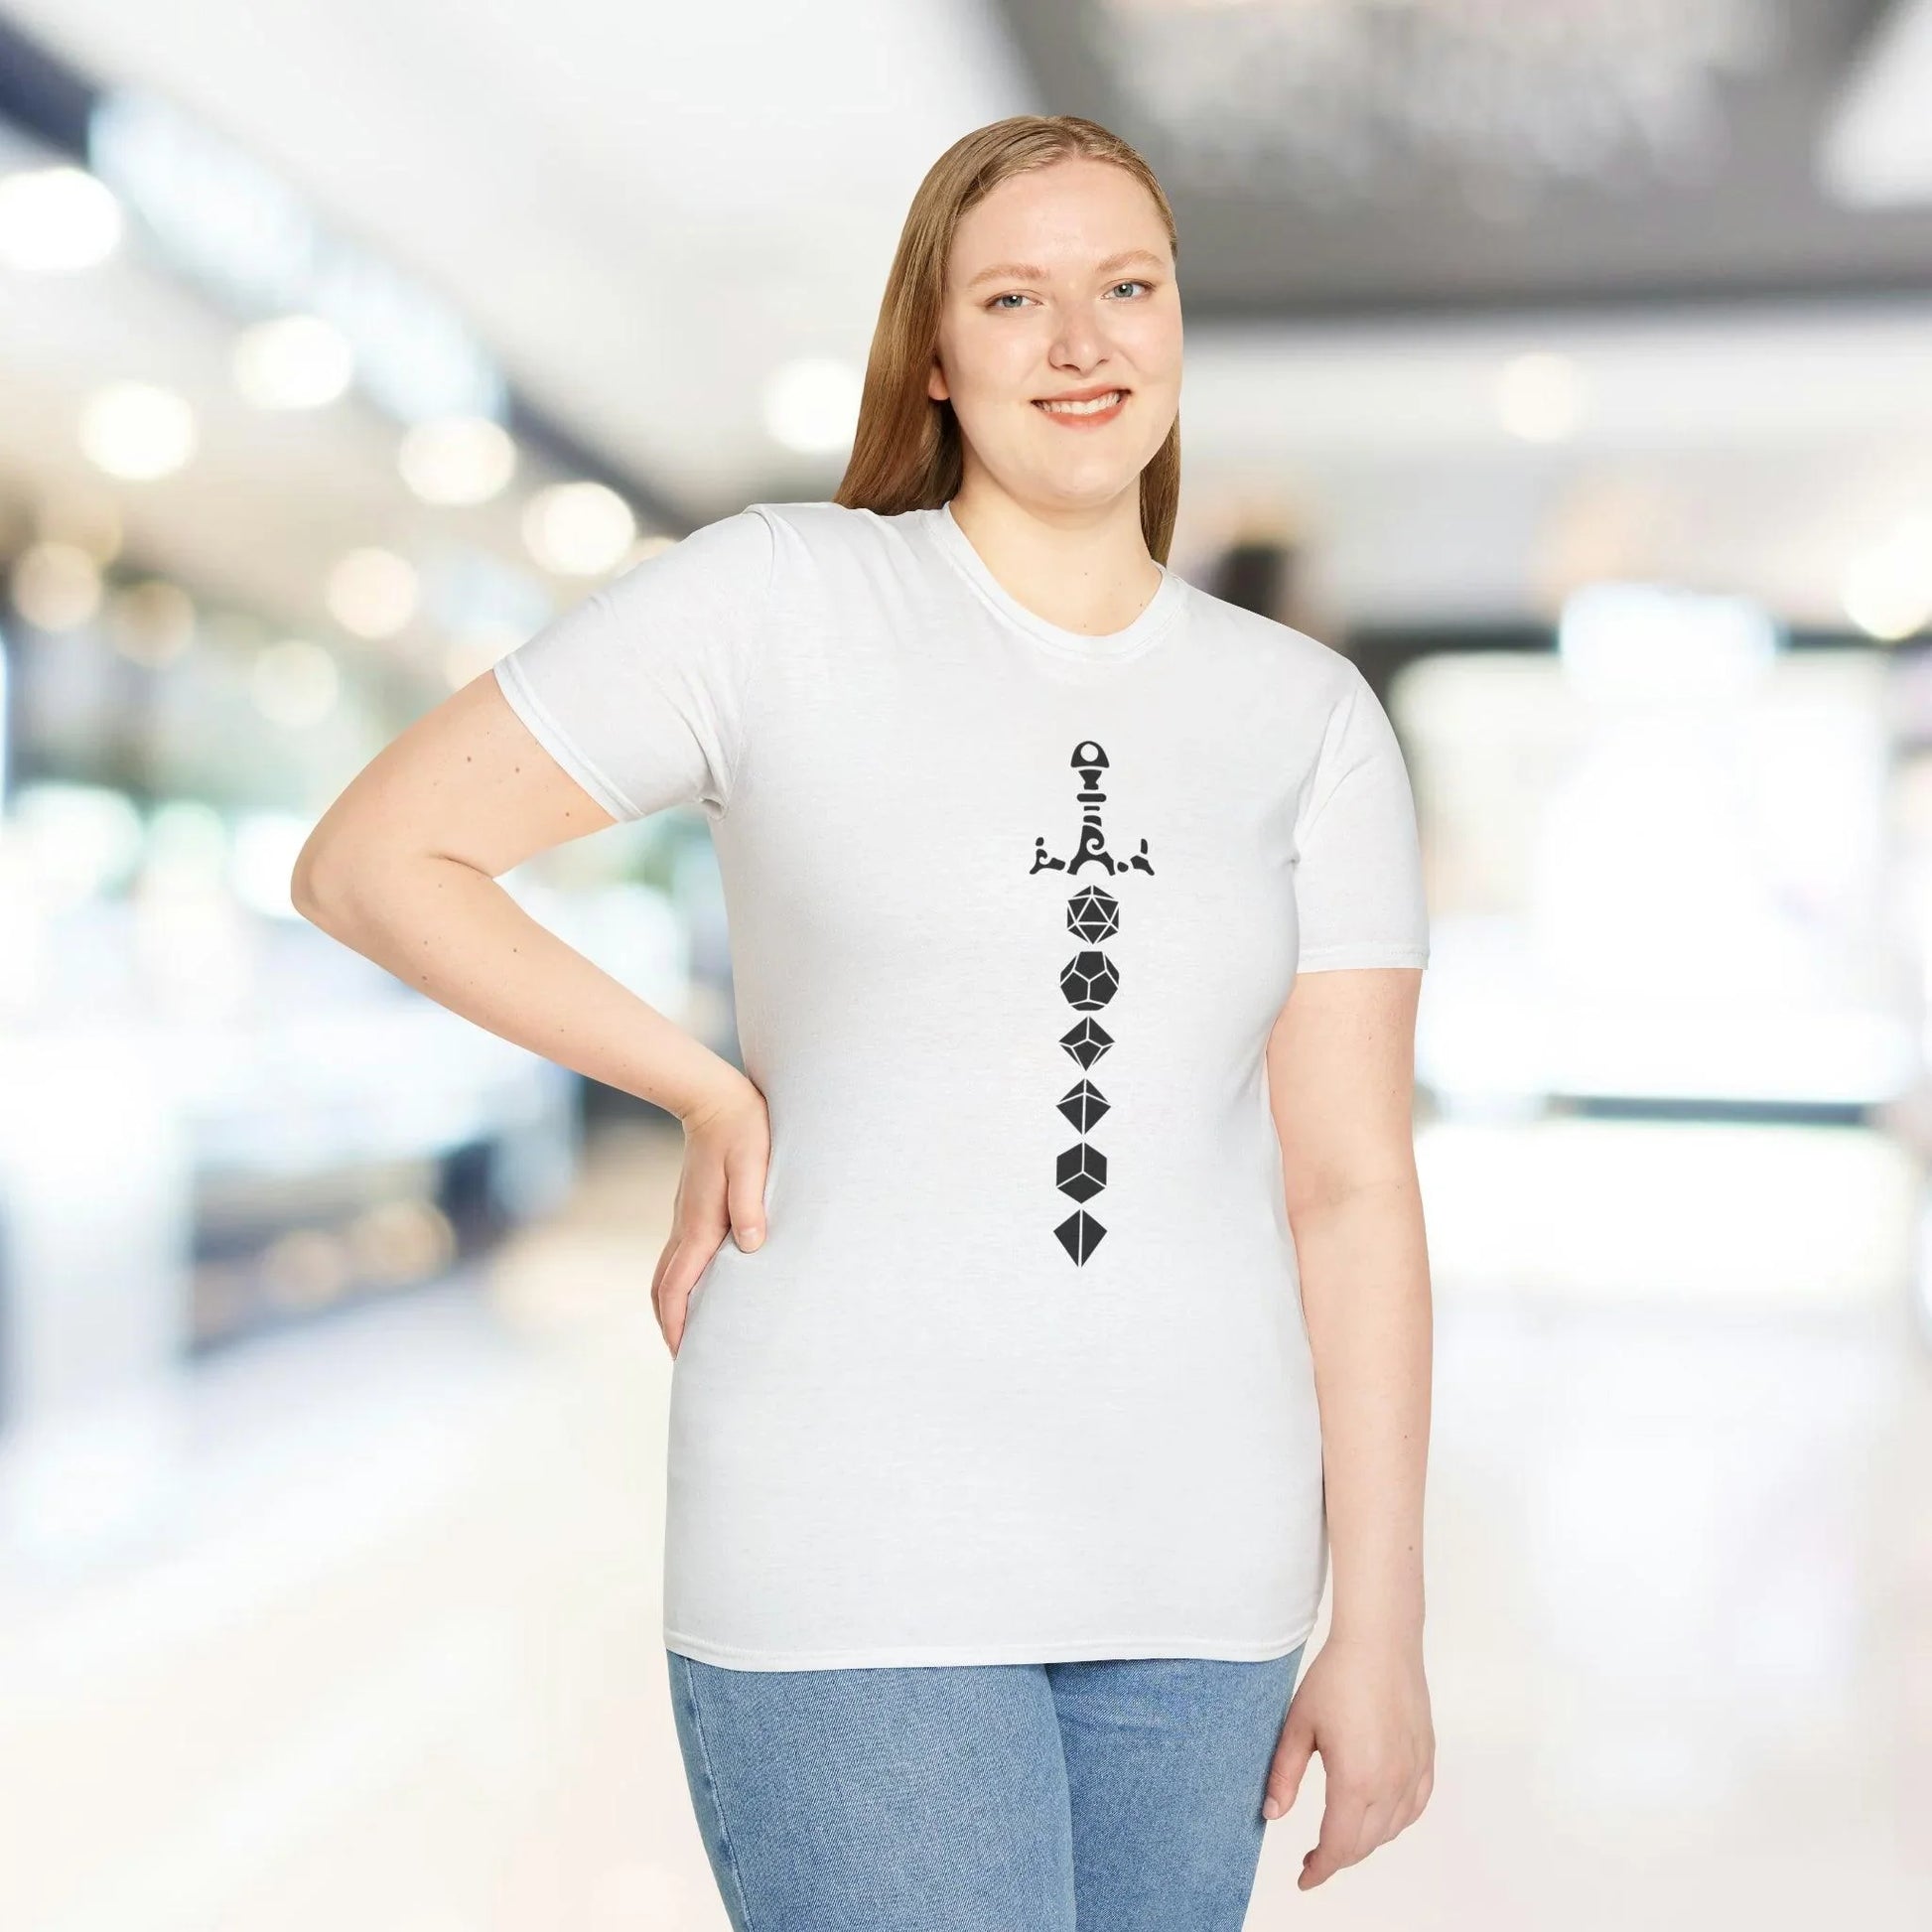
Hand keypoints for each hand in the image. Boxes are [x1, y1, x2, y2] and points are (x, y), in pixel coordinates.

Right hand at [652, 1073, 770, 1357]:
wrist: (715, 1098)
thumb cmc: (742, 1130)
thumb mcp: (752, 1164)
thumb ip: (750, 1204)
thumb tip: (752, 1247)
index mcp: (699, 1223)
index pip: (677, 1285)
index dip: (677, 1323)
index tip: (683, 1354)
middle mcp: (686, 1227)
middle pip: (663, 1288)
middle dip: (669, 1325)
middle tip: (686, 1360)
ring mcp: (685, 1219)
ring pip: (666, 1274)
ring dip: (671, 1308)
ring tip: (690, 1336)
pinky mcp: (692, 1211)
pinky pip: (678, 1258)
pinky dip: (679, 1286)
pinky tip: (700, 1292)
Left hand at [1262, 1632, 1433, 1888]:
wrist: (1380, 1642)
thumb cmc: (1336, 1677)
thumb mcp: (1298, 1725)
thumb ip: (1284, 1775)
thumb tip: (1271, 1814)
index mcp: (1356, 1780)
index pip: (1338, 1846)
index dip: (1320, 1869)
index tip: (1304, 1878)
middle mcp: (1390, 1784)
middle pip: (1364, 1844)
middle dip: (1337, 1858)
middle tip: (1313, 1859)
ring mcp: (1413, 1773)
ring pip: (1390, 1830)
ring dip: (1364, 1841)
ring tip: (1339, 1837)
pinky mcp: (1426, 1759)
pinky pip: (1414, 1808)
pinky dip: (1395, 1823)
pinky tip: (1379, 1817)